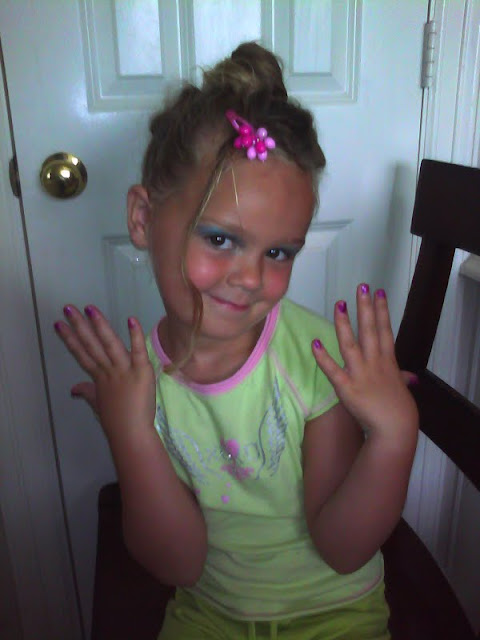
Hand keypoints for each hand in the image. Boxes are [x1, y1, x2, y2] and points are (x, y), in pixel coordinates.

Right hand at [54, 305, 155, 440]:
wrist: (131, 433)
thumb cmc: (117, 420)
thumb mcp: (98, 404)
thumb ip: (87, 392)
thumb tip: (74, 388)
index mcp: (99, 377)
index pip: (82, 354)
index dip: (70, 338)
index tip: (59, 324)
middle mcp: (108, 371)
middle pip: (91, 345)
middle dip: (79, 326)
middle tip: (68, 308)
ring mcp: (124, 370)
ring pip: (109, 344)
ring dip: (100, 326)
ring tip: (90, 309)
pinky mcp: (141, 372)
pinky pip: (138, 351)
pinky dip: (135, 336)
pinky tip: (130, 319)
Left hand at [312, 285, 417, 443]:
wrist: (394, 429)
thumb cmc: (398, 411)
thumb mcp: (401, 389)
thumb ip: (402, 378)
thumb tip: (410, 378)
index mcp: (388, 362)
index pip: (385, 330)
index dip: (381, 310)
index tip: (378, 292)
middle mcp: (374, 363)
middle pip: (370, 330)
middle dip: (366, 307)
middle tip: (362, 286)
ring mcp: (360, 374)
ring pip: (350, 344)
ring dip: (344, 324)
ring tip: (340, 304)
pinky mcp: (346, 388)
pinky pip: (332, 370)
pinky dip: (323, 357)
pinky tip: (315, 342)